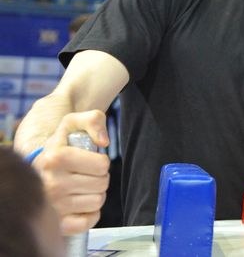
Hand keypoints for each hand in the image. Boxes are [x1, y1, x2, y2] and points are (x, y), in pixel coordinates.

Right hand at [34, 110, 110, 234]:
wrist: (39, 167)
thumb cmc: (61, 145)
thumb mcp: (74, 122)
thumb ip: (94, 120)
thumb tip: (104, 142)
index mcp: (56, 158)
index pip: (102, 165)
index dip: (101, 162)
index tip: (89, 160)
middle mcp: (51, 183)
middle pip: (102, 183)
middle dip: (99, 177)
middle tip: (85, 174)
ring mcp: (53, 206)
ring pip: (97, 201)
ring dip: (95, 194)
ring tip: (80, 187)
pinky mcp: (57, 224)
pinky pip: (88, 222)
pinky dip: (90, 214)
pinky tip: (80, 204)